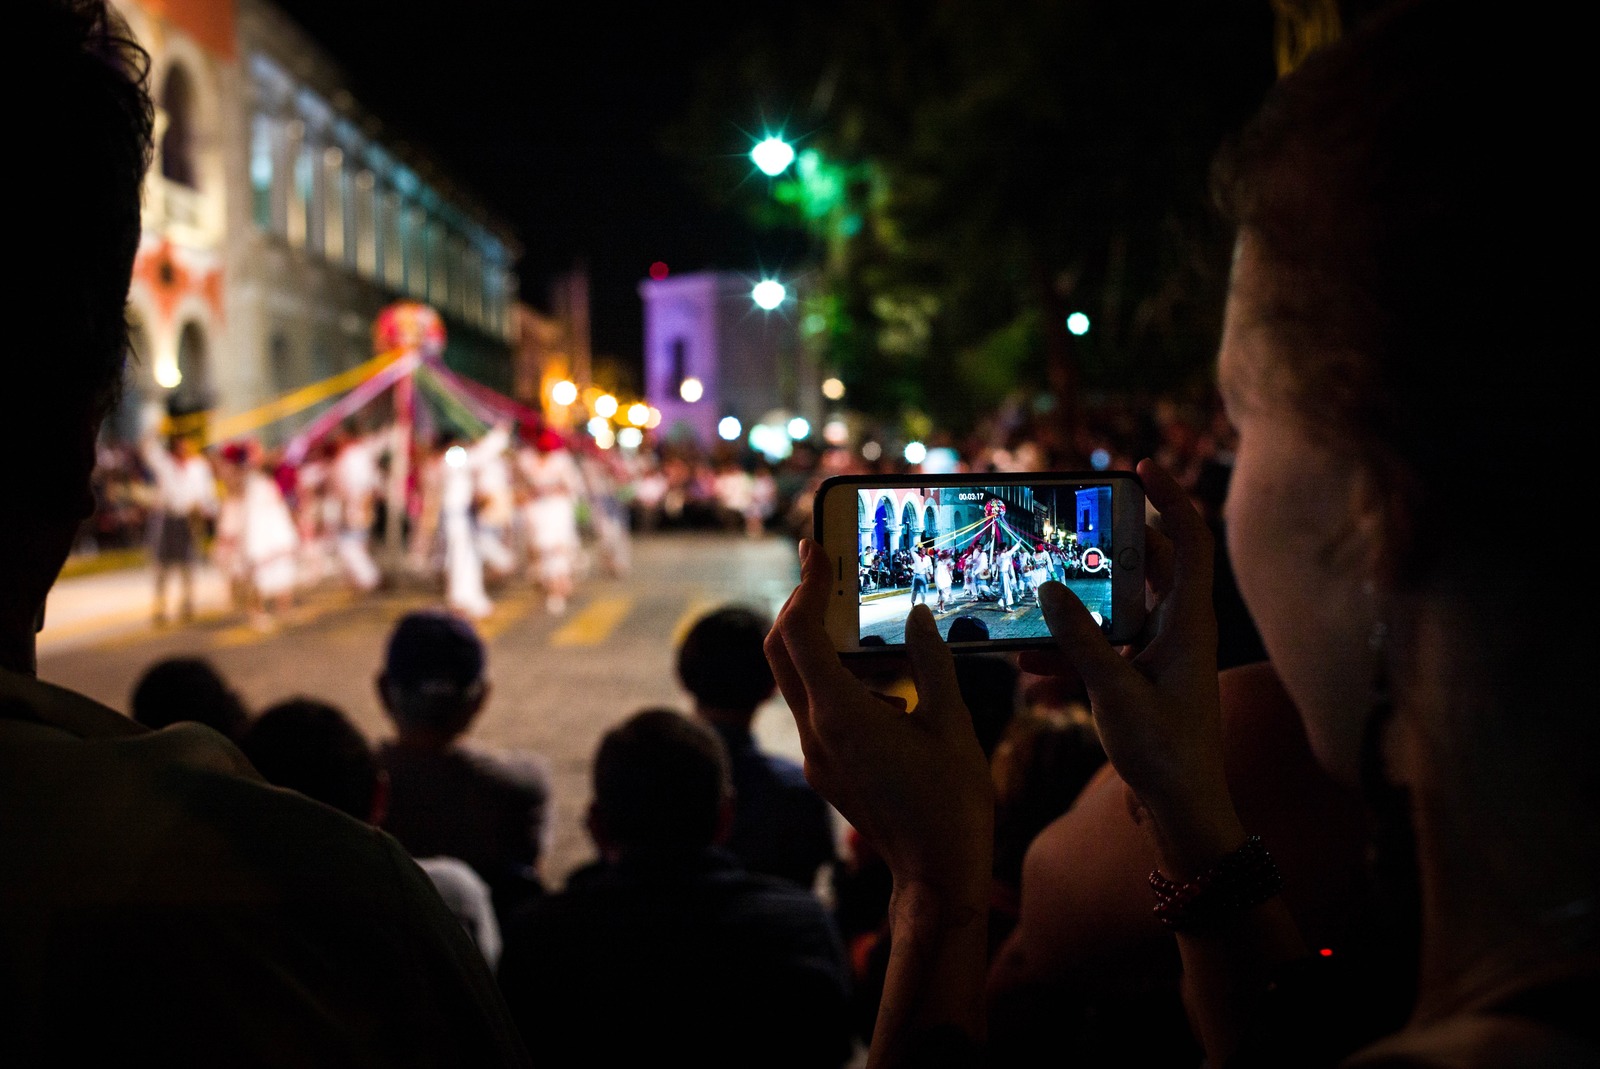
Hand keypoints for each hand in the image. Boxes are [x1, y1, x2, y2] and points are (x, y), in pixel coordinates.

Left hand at [766, 538, 993, 898]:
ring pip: (798, 680)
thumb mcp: (952, 722)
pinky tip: (886, 683)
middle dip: (800, 605)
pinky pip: (817, 708)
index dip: (806, 584)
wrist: (937, 874)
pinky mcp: (827, 768)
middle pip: (781, 651)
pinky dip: (837, 679)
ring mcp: (816, 754)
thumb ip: (932, 662)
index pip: (799, 632)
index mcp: (841, 715)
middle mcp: (816, 732)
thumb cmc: (951, 803)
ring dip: (822, 644)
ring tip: (870, 625)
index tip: (818, 549)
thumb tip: (917, 617)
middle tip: (827, 571)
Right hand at [1023, 458, 1237, 871]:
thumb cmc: (1164, 752)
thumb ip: (1079, 638)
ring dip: (1075, 614)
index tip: (1138, 468)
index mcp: (1189, 621)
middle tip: (1066, 537)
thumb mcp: (1113, 689)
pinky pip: (1104, 648)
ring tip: (1032, 613)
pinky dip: (1071, 653)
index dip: (1170, 496)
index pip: (1190, 538)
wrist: (1182, 811)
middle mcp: (1179, 629)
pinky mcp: (1144, 679)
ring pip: (1115, 611)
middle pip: (1145, 567)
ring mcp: (1161, 654)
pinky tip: (1032, 670)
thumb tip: (1050, 589)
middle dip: (1102, 555)